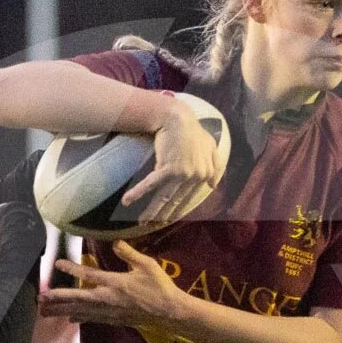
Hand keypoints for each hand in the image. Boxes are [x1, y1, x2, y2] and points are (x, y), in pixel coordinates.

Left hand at [40, 240, 183, 326]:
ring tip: (45, 311)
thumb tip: (115, 242)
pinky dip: (79, 318)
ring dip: (62, 311)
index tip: (57, 263)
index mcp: (115, 283)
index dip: (71, 268)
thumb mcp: (147, 265)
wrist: (169, 313)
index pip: (88, 275)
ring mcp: (110, 311)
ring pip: (81, 311)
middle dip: (57, 298)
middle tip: (39, 298)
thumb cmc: (160, 287)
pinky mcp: (114, 320)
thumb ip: (129, 253)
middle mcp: (108, 299)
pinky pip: (92, 319)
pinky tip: (69, 319)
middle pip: (77, 298)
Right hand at [123, 97, 225, 225]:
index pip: (189, 196)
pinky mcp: (167, 168)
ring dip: (151, 210)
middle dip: (163, 214)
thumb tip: (213, 184)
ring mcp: (182, 174)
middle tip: (153, 225)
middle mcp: (195, 176)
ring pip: (164, 196)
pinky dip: (138, 192)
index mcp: (205, 173)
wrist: (177, 117)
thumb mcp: (210, 146)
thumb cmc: (193, 130)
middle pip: (175, 200)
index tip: (169, 218)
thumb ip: (214, 164)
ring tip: (142, 221)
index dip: (177, 209)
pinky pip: (151, 184)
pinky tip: (127, 201)